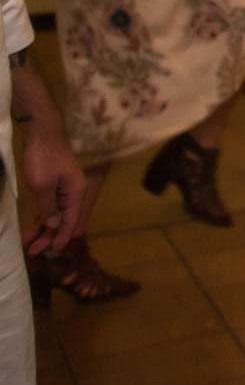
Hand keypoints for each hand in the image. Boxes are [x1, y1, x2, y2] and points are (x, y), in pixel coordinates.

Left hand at [17, 131, 87, 256]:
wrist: (42, 133)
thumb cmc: (44, 158)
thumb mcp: (43, 186)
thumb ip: (48, 207)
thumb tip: (52, 224)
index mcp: (76, 192)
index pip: (71, 220)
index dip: (61, 236)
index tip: (52, 251)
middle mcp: (74, 192)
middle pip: (63, 219)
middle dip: (49, 236)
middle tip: (34, 251)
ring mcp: (64, 188)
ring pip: (56, 214)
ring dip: (44, 228)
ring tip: (29, 243)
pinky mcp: (54, 185)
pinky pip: (50, 205)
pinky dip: (42, 216)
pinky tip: (33, 226)